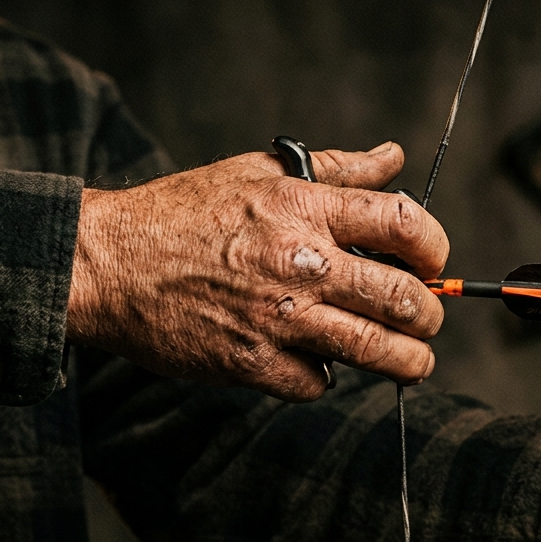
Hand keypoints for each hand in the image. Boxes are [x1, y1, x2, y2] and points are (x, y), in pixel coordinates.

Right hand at [66, 142, 447, 400]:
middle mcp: (300, 262)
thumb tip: (394, 157)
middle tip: (427, 319)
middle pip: (404, 298)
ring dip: (408, 361)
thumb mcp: (259, 172)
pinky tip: (312, 363)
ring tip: (413, 362)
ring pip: (375, 350)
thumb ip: (336, 169)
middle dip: (430, 315)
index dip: (434, 248)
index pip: (405, 223)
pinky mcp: (253, 363)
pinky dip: (322, 379)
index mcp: (305, 208)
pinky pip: (317, 383)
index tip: (431, 263)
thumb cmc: (182, 214)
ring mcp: (278, 317)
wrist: (106, 264)